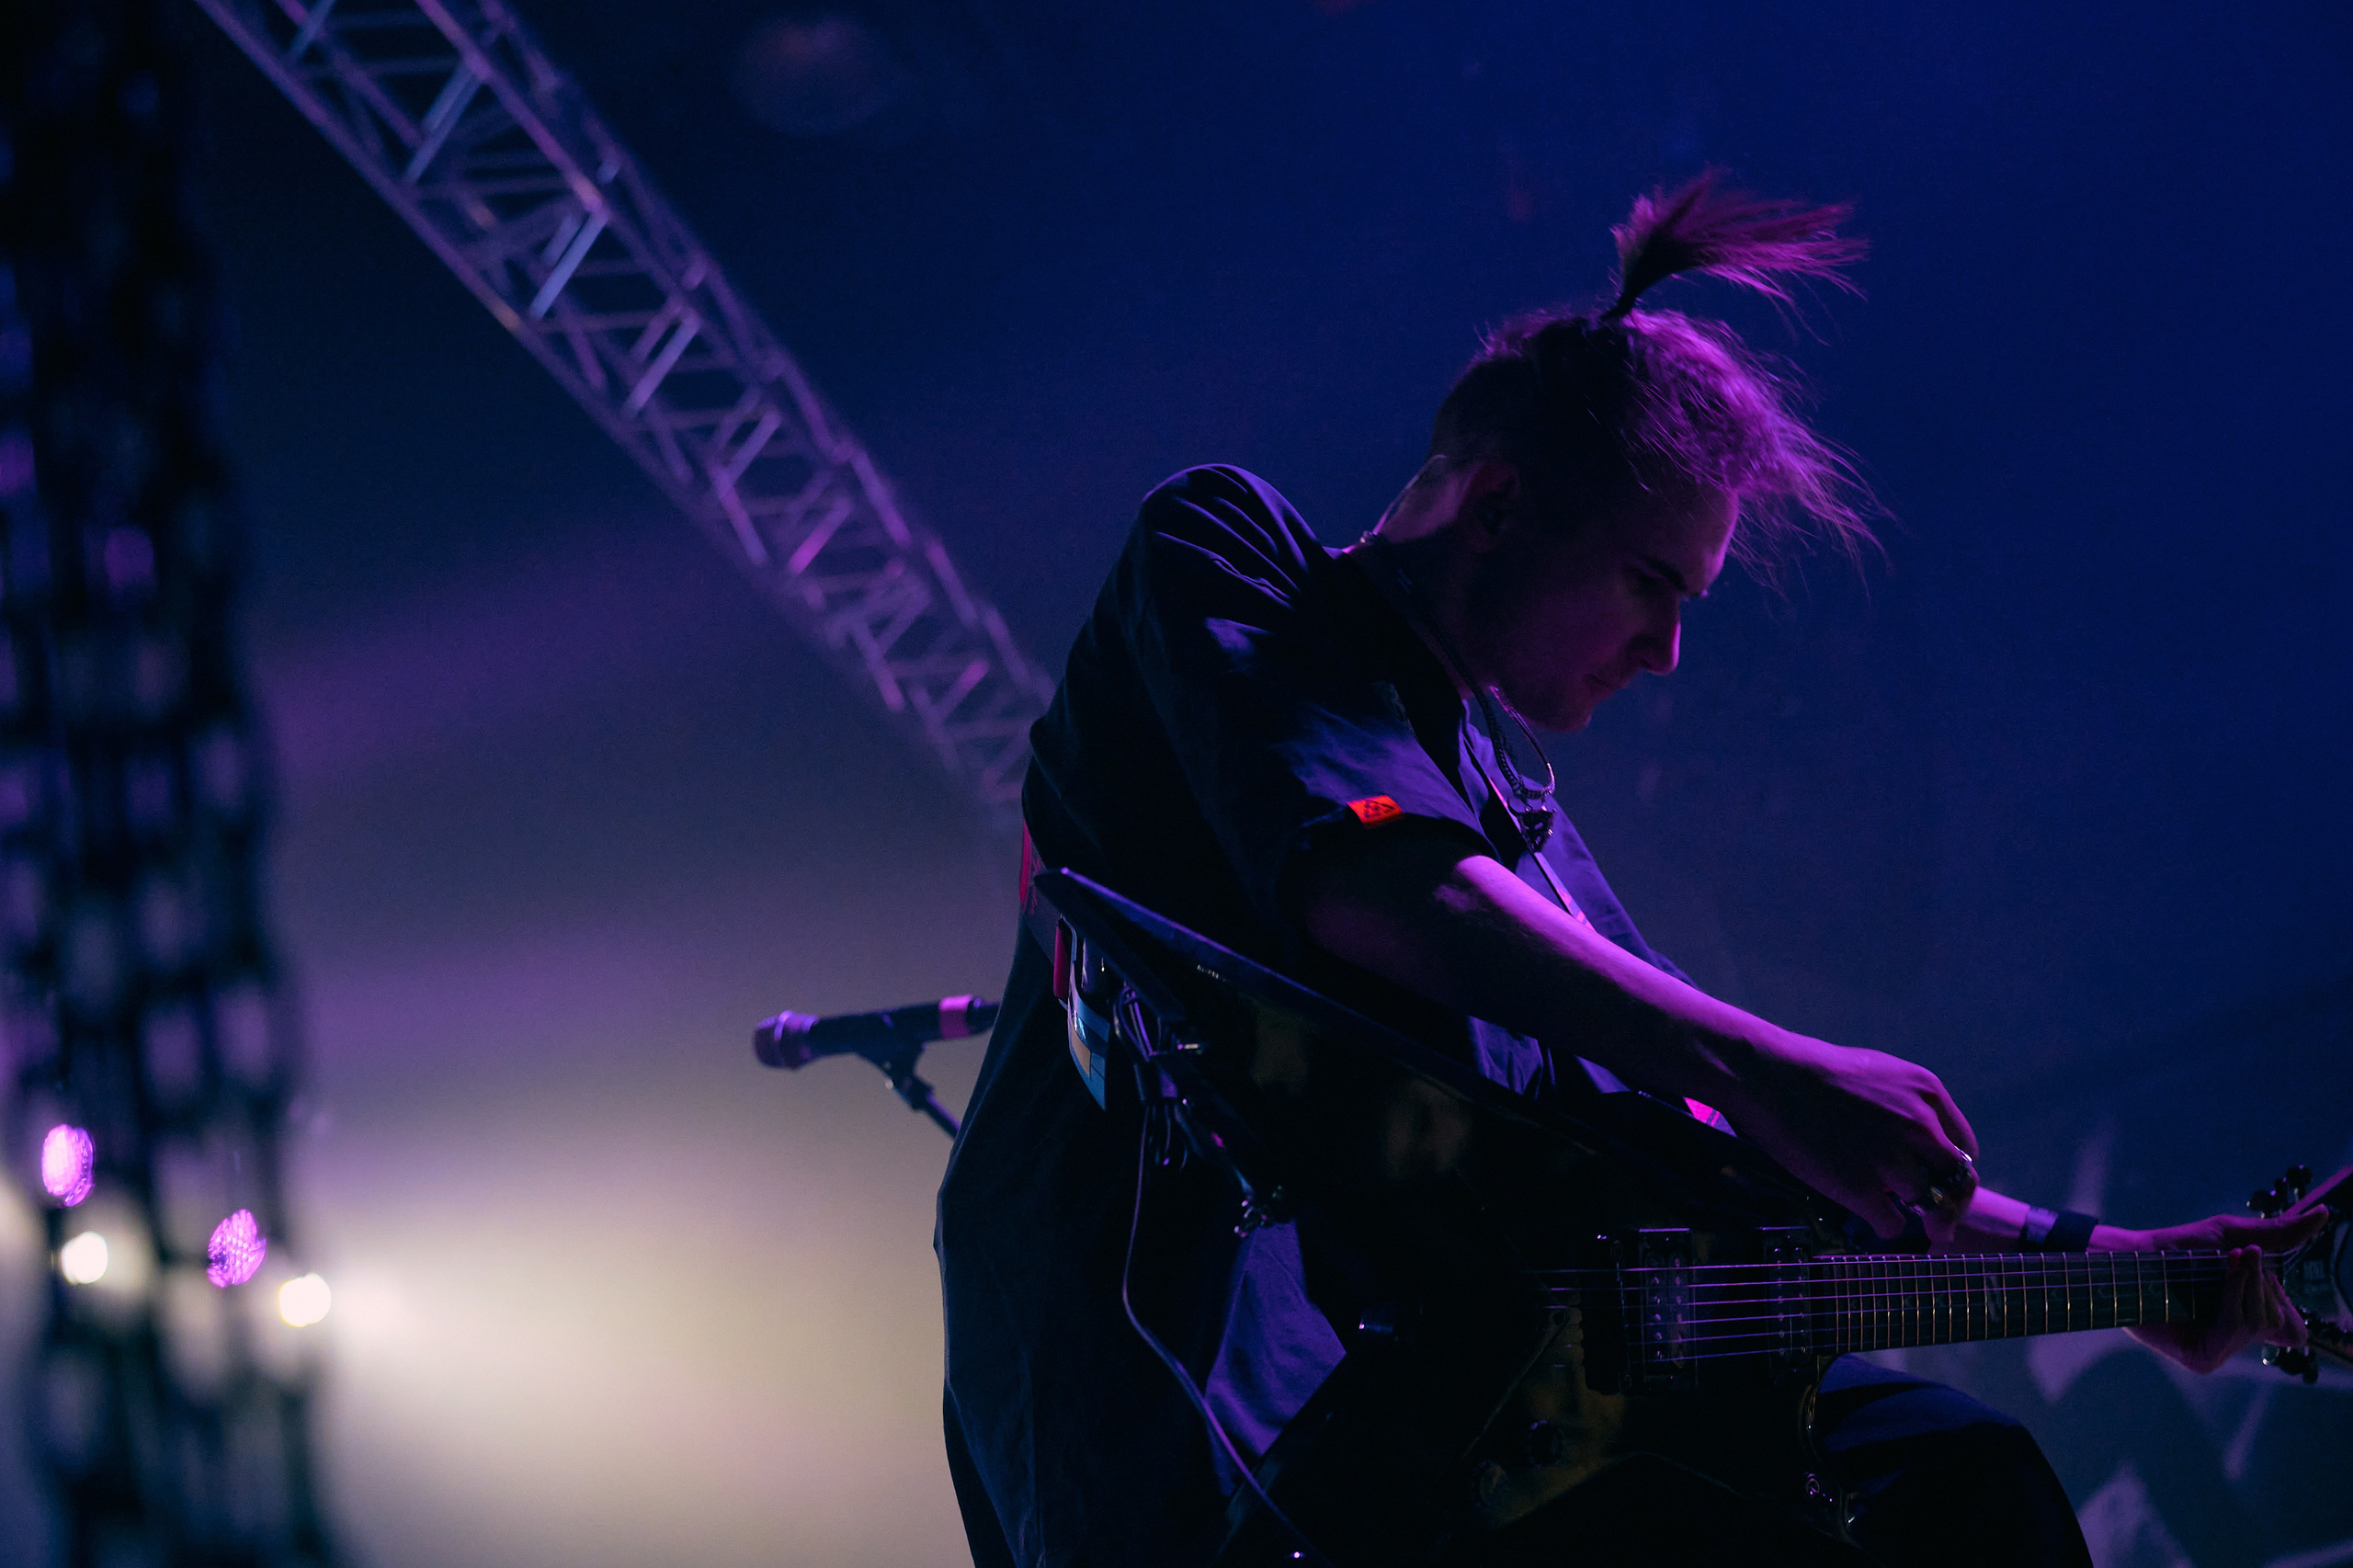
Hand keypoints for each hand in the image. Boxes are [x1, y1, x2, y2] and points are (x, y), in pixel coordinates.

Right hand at [1727, 1032, 1978, 1241]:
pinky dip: (1881, 1225)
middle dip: (1950, 1204)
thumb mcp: (1878, 1073)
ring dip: (1916, 1217)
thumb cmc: (1811, 1070)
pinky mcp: (1861, 1188)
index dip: (1950, 1168)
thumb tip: (1916, 1139)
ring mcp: (1892, 1159)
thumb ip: (1906, 1104)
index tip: (1935, 1180)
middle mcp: (1919, 1126)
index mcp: (1926, 1094)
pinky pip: (1893, 1224)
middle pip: (1959, 1181)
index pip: (1965, 1147)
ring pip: (1931, 1206)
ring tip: (1893, 1214)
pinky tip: (1864, 1215)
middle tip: (1938, 1222)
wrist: (1766, 1076)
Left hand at [2115, 1209, 2324, 1373]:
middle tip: (2235, 1258)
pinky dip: (2228, 1303)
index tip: (2255, 1259)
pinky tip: (2207, 1291)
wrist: (2134, 1257)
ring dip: (2243, 1287)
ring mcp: (2221, 1351)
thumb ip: (2280, 1234)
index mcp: (2251, 1316)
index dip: (2284, 1300)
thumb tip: (2325, 1213)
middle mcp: (2239, 1338)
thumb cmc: (2179, 1247)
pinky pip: (2233, 1333)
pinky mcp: (2202, 1359)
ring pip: (2259, 1324)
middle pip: (2280, 1322)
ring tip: (2222, 1264)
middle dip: (2260, 1282)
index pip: (2294, 1330)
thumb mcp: (2232, 1236)